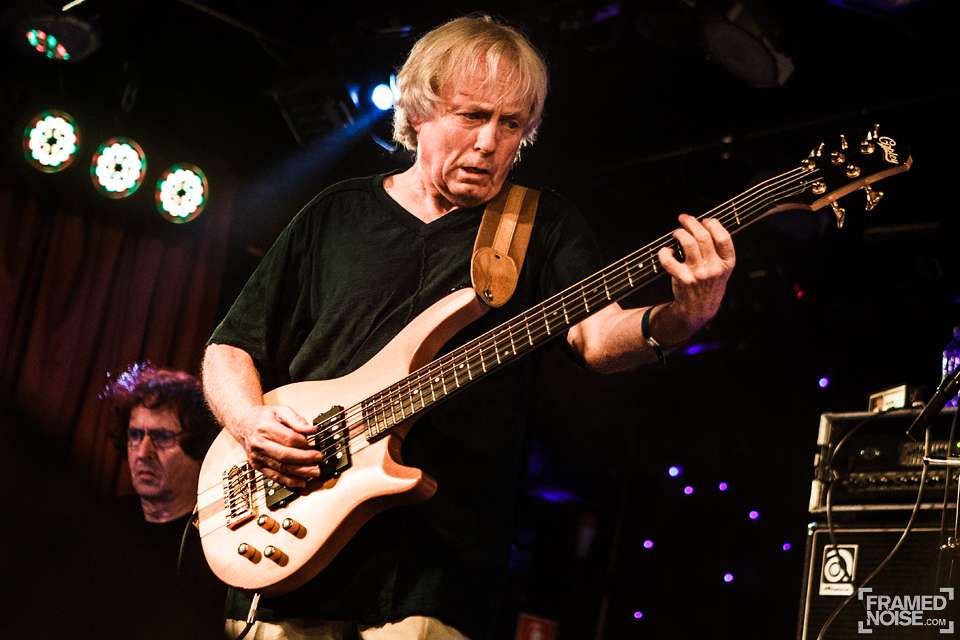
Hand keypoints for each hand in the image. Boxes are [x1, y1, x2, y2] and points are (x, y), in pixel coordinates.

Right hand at [232, 405, 322, 487]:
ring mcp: (257, 457)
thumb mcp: (280, 410)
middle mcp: (259, 443)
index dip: (303, 442)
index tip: (314, 443)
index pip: (288, 438)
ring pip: (281, 468)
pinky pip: (274, 476)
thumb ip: (297, 419)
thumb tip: (312, 429)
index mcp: (265, 427)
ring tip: (314, 472)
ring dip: (300, 472)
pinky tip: (301, 482)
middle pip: (284, 455)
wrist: (244, 423)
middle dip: (304, 459)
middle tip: (319, 459)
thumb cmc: (264, 417)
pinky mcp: (257, 466)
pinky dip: (289, 481)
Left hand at [657, 214, 735, 339]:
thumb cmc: (709, 285)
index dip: (713, 225)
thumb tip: (706, 224)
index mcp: (727, 264)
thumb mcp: (722, 270)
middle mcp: (714, 268)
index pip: (724, 238)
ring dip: (680, 233)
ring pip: (688, 243)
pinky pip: (669, 260)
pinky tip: (665, 251)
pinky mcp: (683, 279)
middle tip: (684, 219)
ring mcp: (698, 274)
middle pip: (703, 236)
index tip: (706, 220)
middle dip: (691, 223)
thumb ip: (718, 251)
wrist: (699, 309)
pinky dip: (664, 252)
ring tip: (676, 232)